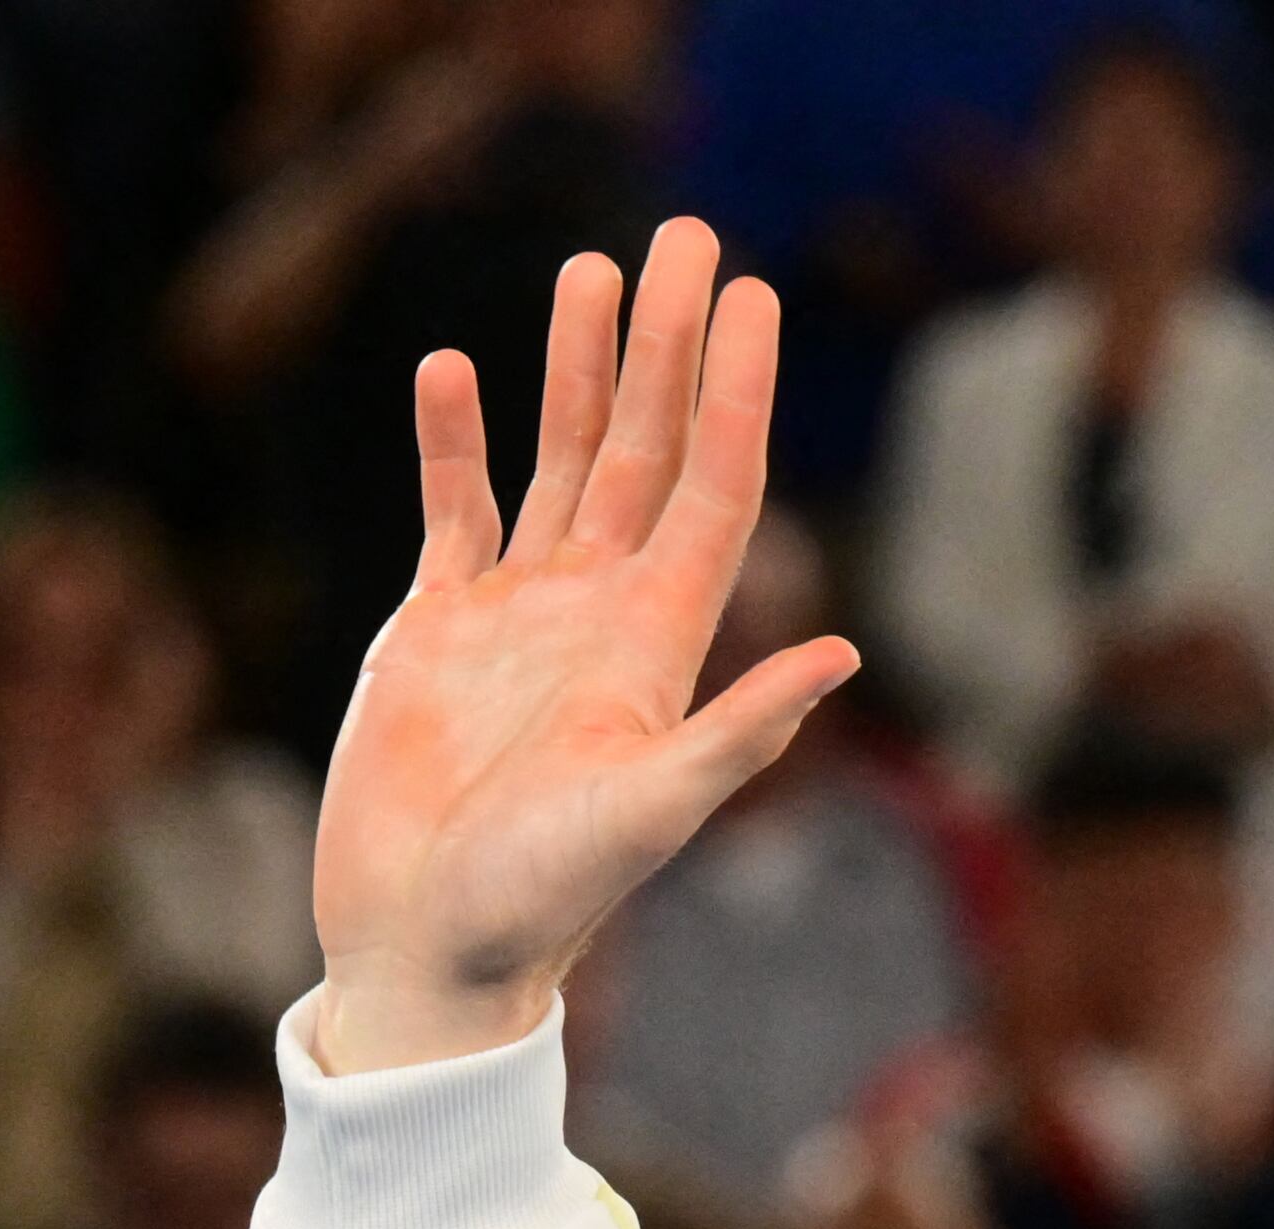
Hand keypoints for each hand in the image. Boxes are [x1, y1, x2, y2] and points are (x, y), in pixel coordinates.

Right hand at [311, 221, 857, 1071]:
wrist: (431, 947)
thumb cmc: (543, 899)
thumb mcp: (652, 813)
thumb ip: (740, 733)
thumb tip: (841, 657)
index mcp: (661, 642)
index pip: (713, 486)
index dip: (736, 391)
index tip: (752, 297)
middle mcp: (601, 611)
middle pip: (646, 446)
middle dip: (668, 344)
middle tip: (685, 235)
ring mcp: (520, 613)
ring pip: (557, 457)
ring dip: (576, 368)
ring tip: (590, 267)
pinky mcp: (437, 629)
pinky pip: (453, 509)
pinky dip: (453, 439)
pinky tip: (458, 367)